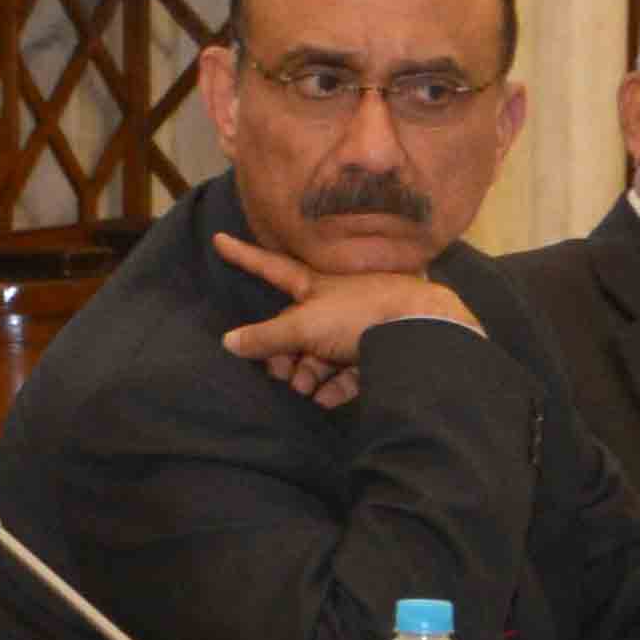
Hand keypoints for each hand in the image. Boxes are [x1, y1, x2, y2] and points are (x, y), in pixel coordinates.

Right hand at [210, 239, 473, 411]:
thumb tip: (227, 341)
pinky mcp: (377, 353)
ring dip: (307, 374)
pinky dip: (335, 386)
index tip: (219, 239)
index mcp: (314, 285)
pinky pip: (348, 372)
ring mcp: (357, 328)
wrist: (419, 328)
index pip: (271, 267)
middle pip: (296, 327)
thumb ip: (266, 336)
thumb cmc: (358, 315)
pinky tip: (326, 399)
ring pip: (321, 354)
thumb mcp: (304, 325)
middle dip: (282, 353)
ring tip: (304, 389)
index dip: (245, 256)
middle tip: (278, 373)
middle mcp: (335, 303)